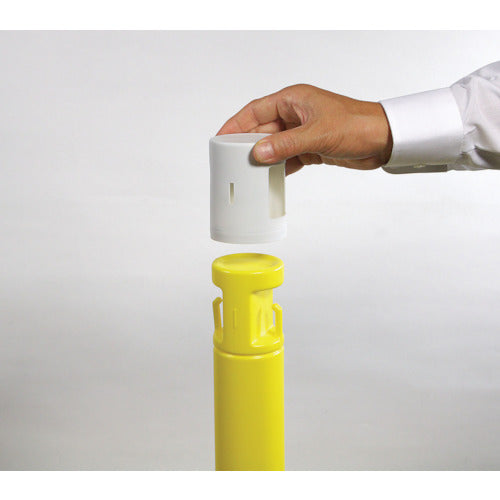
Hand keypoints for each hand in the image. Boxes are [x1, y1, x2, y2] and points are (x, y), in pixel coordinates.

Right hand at [217, 84, 392, 174]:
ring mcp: (302, 132)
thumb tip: (257, 153)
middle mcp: (295, 114)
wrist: (384, 140)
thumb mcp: (317, 135)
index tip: (220, 137)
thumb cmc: (357, 125)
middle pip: (262, 130)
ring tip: (247, 173)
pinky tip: (270, 178)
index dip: (236, 124)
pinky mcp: (311, 148)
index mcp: (293, 100)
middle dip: (248, 145)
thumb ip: (285, 145)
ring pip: (274, 146)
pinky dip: (279, 168)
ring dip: (263, 159)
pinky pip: (288, 158)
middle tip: (231, 161)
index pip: (256, 110)